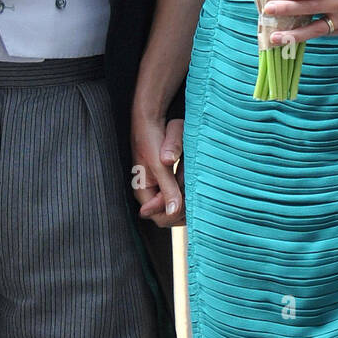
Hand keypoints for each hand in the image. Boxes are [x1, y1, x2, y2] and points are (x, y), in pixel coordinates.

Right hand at [130, 114, 184, 228]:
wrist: (149, 120)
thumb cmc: (151, 139)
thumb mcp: (161, 165)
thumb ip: (168, 189)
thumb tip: (174, 212)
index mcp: (142, 191)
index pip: (160, 218)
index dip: (175, 215)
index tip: (189, 201)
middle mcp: (148, 193)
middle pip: (168, 215)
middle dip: (182, 208)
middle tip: (195, 195)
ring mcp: (155, 187)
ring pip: (174, 206)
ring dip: (185, 199)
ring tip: (193, 185)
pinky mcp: (163, 180)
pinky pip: (176, 194)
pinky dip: (186, 191)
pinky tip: (191, 181)